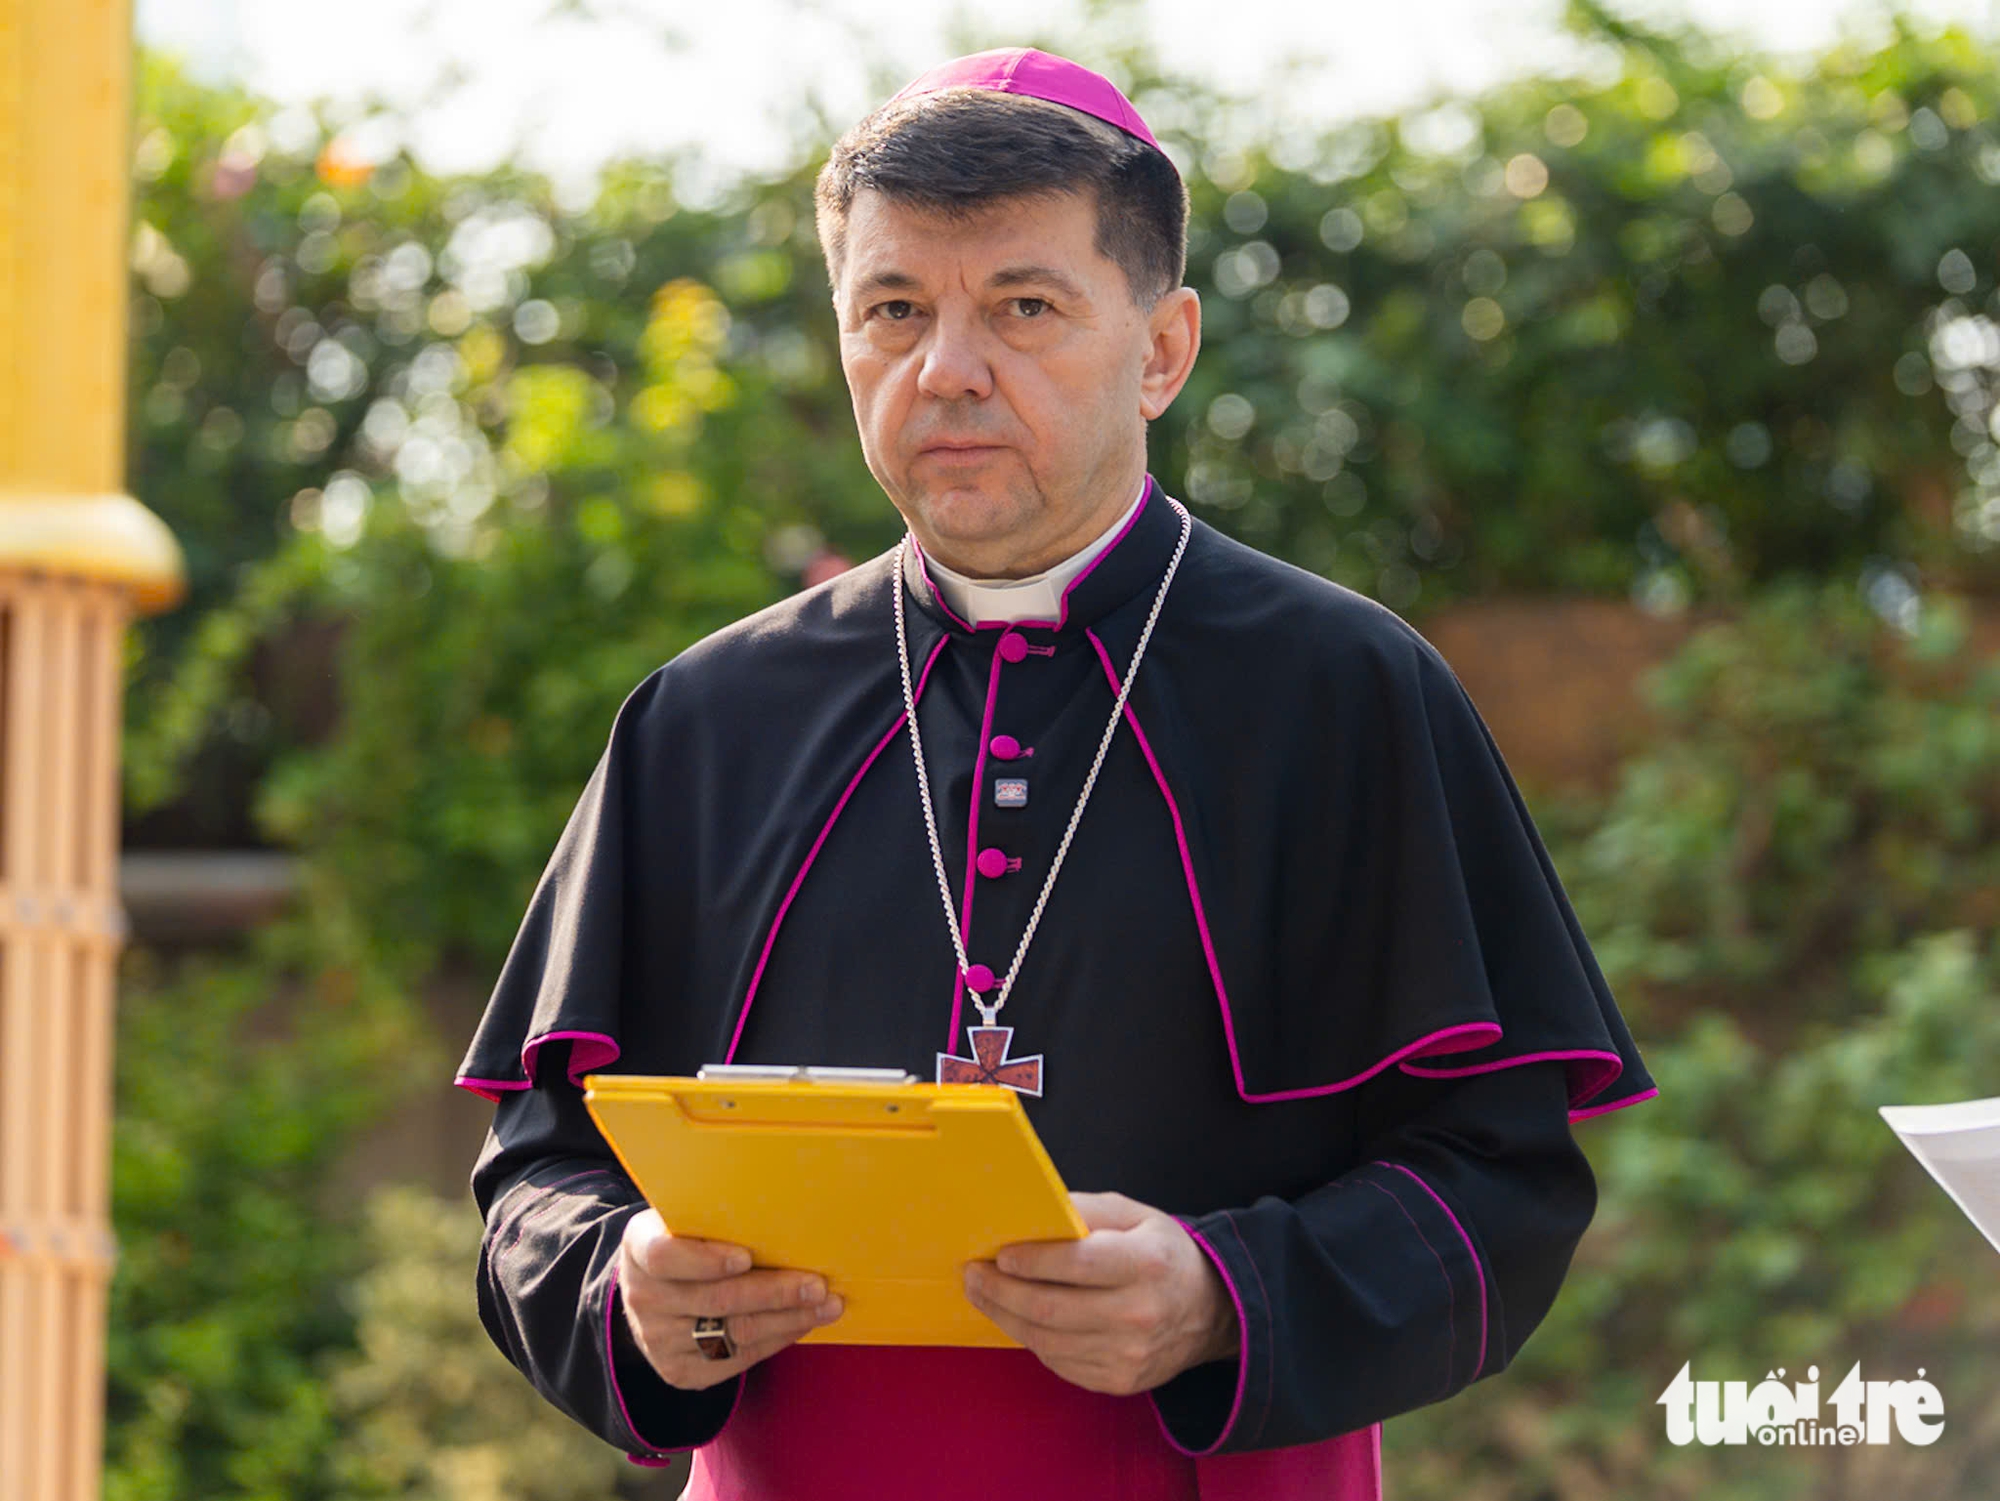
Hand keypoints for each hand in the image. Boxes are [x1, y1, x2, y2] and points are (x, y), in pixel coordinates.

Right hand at [617, 1208, 842, 1390]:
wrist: (653, 1293)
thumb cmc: (687, 1242)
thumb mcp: (686, 1221)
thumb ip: (716, 1218)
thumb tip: (786, 1211)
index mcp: (640, 1248)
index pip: (665, 1257)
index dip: (705, 1260)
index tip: (746, 1257)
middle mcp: (643, 1297)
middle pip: (714, 1300)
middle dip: (773, 1292)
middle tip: (817, 1285)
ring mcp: (658, 1340)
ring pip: (733, 1333)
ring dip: (787, 1319)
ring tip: (826, 1305)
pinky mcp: (679, 1370)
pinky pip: (735, 1360)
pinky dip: (775, 1340)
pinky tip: (801, 1323)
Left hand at [962, 1191, 1238, 1396]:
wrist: (1210, 1311)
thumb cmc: (1163, 1253)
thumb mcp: (1135, 1215)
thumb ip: (1085, 1210)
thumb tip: (1031, 1212)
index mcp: (1146, 1263)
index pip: (1078, 1264)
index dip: (1032, 1260)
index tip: (1000, 1254)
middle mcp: (1139, 1313)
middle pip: (1052, 1308)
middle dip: (1001, 1291)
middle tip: (973, 1274)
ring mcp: (1129, 1355)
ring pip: (1047, 1340)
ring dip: (1005, 1316)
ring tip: (983, 1294)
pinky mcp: (1118, 1380)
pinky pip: (1059, 1362)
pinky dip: (1031, 1338)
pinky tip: (1017, 1317)